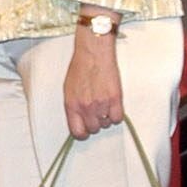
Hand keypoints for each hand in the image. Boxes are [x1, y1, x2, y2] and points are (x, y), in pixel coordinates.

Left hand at [63, 17, 123, 138]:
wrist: (93, 54)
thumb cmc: (80, 68)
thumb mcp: (68, 89)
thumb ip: (73, 106)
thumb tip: (77, 119)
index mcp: (71, 105)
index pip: (77, 131)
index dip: (82, 132)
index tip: (85, 130)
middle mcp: (85, 107)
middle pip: (93, 128)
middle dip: (95, 122)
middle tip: (96, 111)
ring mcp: (101, 104)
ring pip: (106, 123)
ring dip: (106, 117)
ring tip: (103, 103)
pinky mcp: (115, 99)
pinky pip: (118, 118)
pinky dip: (116, 114)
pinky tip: (112, 105)